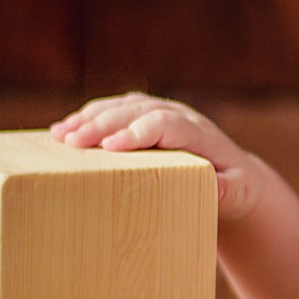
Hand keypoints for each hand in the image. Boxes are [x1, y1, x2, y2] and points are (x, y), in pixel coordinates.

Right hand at [52, 93, 264, 220]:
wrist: (234, 172)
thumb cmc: (234, 186)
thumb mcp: (239, 192)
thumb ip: (229, 189)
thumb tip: (217, 189)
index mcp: (200, 133)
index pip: (165, 124)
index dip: (136, 133)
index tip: (109, 147)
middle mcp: (179, 115)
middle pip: (136, 112)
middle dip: (102, 125)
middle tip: (71, 142)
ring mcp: (161, 111)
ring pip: (121, 107)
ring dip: (89, 118)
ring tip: (59, 135)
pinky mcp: (145, 115)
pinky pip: (114, 110)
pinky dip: (89, 118)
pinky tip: (64, 131)